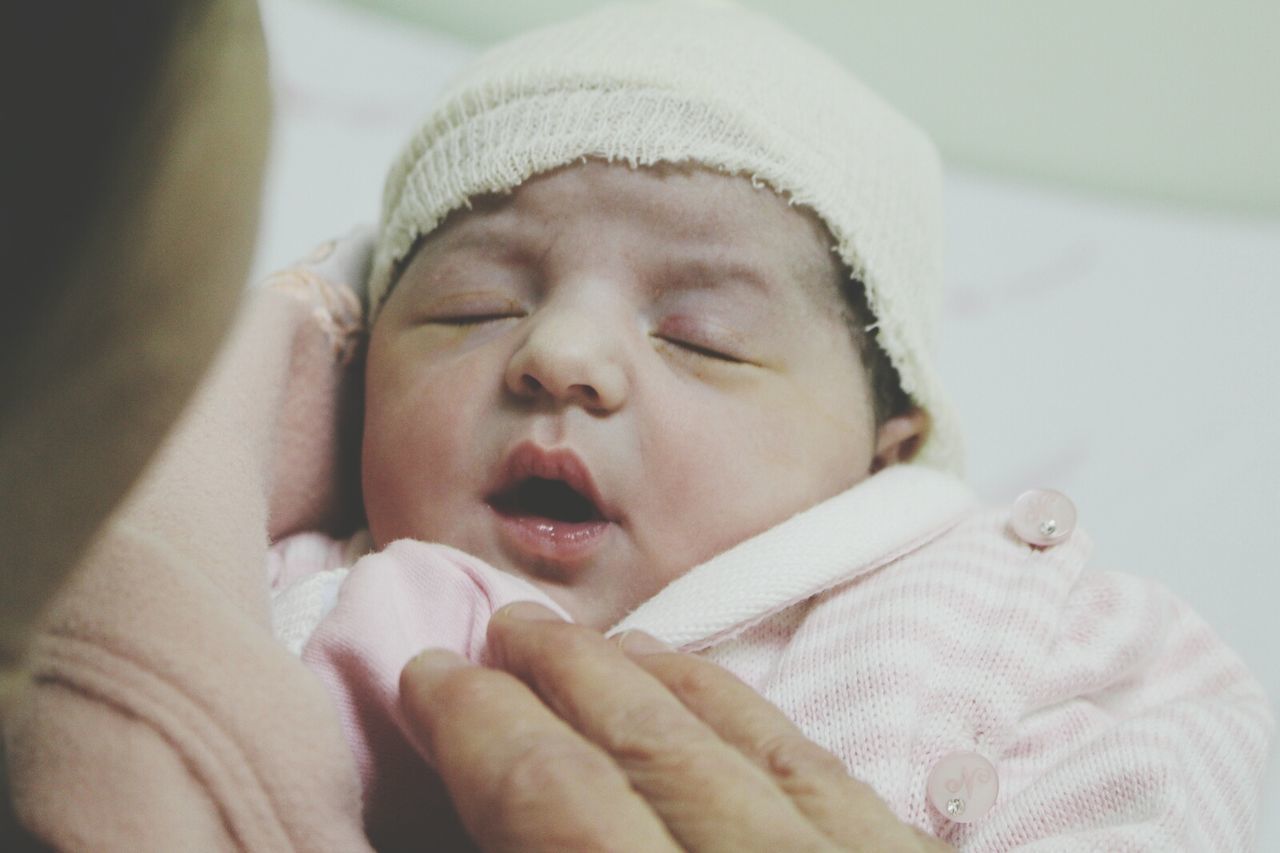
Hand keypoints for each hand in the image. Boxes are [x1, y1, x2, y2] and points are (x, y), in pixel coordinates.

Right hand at [399, 602, 950, 851]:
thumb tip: (457, 809)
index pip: (561, 800)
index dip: (480, 730)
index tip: (429, 676)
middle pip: (654, 751)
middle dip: (561, 679)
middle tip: (494, 628)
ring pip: (747, 742)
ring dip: (652, 682)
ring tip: (584, 642)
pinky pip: (825, 767)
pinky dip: (747, 714)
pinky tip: (705, 690)